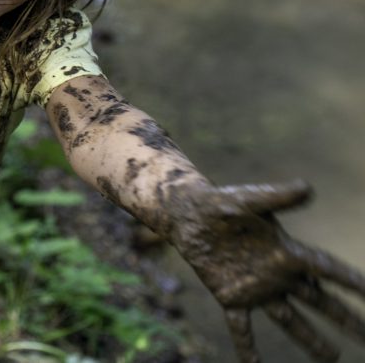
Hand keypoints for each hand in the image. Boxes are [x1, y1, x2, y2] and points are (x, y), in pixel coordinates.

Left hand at [165, 181, 364, 361]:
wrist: (187, 213)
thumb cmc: (219, 202)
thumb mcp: (249, 200)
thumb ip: (277, 197)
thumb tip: (308, 188)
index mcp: (285, 251)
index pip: (326, 268)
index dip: (350, 281)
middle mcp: (277, 273)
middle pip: (318, 301)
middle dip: (344, 319)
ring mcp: (256, 288)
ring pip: (289, 320)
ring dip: (310, 339)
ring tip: (332, 358)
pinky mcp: (231, 296)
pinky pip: (241, 327)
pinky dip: (248, 348)